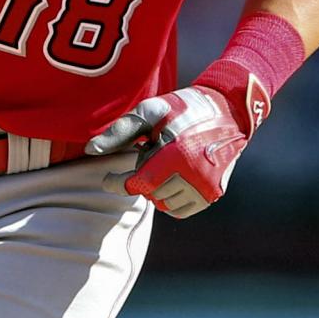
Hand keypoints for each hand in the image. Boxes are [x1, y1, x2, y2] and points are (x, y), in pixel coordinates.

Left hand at [84, 82, 250, 216]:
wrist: (228, 110)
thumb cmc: (184, 107)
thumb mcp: (150, 112)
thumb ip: (120, 132)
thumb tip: (90, 150)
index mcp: (178, 156)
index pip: (139, 184)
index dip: (118, 183)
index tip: (108, 179)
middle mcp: (195, 176)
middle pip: (150, 194)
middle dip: (141, 179)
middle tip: (148, 155)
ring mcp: (206, 187)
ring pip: (164, 204)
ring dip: (155, 189)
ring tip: (162, 164)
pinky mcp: (214, 193)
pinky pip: (181, 210)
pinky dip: (170, 200)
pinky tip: (169, 180)